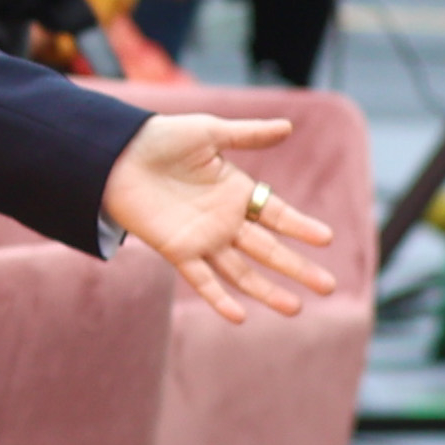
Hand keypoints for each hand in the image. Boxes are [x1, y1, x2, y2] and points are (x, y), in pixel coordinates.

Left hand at [100, 113, 334, 325]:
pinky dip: (218, 298)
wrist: (116, 155)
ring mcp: (202, 238)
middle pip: (268, 250)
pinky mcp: (177, 250)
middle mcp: (224, 220)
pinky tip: (240, 316)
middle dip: (298, 268)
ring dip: (268, 290)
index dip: (301, 227)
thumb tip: (288, 127)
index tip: (327, 239)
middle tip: (328, 286)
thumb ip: (248, 135)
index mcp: (236, 192)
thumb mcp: (210, 133)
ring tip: (296, 309)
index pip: (278, 215)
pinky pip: (201, 280)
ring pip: (242, 272)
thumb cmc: (161, 139)